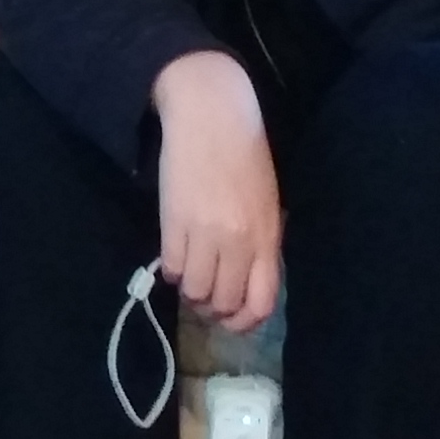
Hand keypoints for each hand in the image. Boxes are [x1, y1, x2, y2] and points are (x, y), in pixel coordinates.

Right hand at [152, 50, 281, 333]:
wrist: (212, 116)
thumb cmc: (244, 156)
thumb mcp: (267, 202)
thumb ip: (261, 242)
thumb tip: (247, 279)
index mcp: (268, 236)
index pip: (262, 300)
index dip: (246, 322)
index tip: (233, 320)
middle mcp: (240, 242)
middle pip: (225, 302)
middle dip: (213, 308)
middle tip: (205, 296)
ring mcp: (206, 234)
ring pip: (195, 291)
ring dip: (190, 290)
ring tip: (189, 273)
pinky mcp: (175, 223)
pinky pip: (171, 267)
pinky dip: (171, 269)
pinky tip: (175, 254)